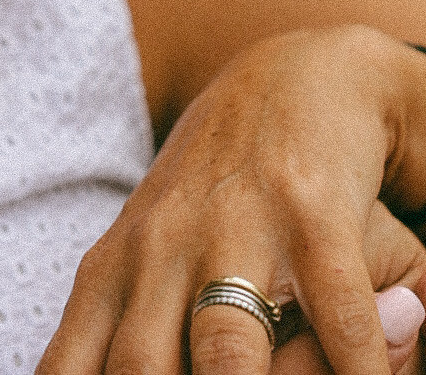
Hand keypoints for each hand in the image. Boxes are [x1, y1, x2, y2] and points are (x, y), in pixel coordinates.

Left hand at [36, 27, 425, 374]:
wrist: (289, 79)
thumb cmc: (207, 192)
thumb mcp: (141, 256)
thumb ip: (108, 333)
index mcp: (114, 269)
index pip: (73, 368)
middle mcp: (164, 246)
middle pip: (141, 368)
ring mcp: (237, 225)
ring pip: (226, 346)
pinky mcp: (311, 211)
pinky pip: (335, 313)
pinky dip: (352, 365)